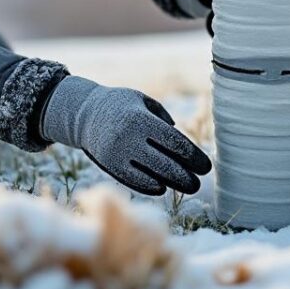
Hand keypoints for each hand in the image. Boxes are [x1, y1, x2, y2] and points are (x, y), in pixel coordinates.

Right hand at [40, 76, 211, 195]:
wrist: (84, 113)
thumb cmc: (121, 104)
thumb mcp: (142, 100)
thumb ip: (163, 117)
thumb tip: (180, 140)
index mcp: (140, 118)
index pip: (172, 141)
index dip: (192, 156)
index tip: (206, 166)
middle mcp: (128, 137)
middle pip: (163, 163)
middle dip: (184, 175)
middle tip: (198, 182)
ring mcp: (117, 154)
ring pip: (149, 175)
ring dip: (171, 183)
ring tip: (187, 187)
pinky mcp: (109, 165)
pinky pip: (132, 180)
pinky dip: (148, 186)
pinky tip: (162, 188)